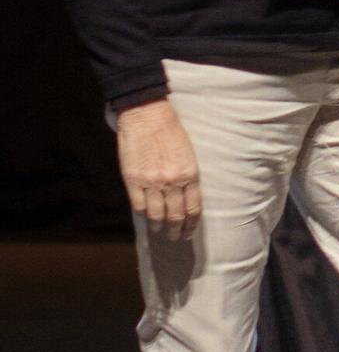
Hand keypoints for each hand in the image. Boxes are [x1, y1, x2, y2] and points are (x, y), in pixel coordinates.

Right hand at [117, 100, 201, 237]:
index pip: (193, 208)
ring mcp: (151, 182)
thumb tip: (184, 198)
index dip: (191, 224)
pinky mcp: (133, 179)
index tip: (189, 232)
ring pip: (156, 214)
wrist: (146, 114)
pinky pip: (139, 205)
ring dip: (159, 226)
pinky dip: (143, 214)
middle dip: (176, 230)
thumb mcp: (188, 153)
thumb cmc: (170, 130)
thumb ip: (187, 176)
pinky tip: (146, 217)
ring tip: (159, 231)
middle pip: (175, 215)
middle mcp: (172, 181)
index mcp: (190, 174)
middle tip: (175, 237)